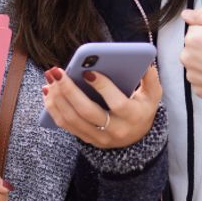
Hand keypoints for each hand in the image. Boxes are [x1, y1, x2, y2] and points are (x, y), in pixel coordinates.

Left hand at [43, 64, 161, 147]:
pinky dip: (53, 108)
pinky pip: (65, 125)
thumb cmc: (142, 108)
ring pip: (72, 120)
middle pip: (87, 112)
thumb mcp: (153, 94)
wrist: (136, 138)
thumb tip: (145, 61)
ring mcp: (99, 137)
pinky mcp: (86, 139)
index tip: (88, 71)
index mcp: (133, 116)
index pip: (117, 103)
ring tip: (50, 78)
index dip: (103, 87)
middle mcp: (115, 130)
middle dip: (69, 90)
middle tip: (57, 71)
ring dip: (57, 98)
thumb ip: (150, 77)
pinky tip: (48, 91)